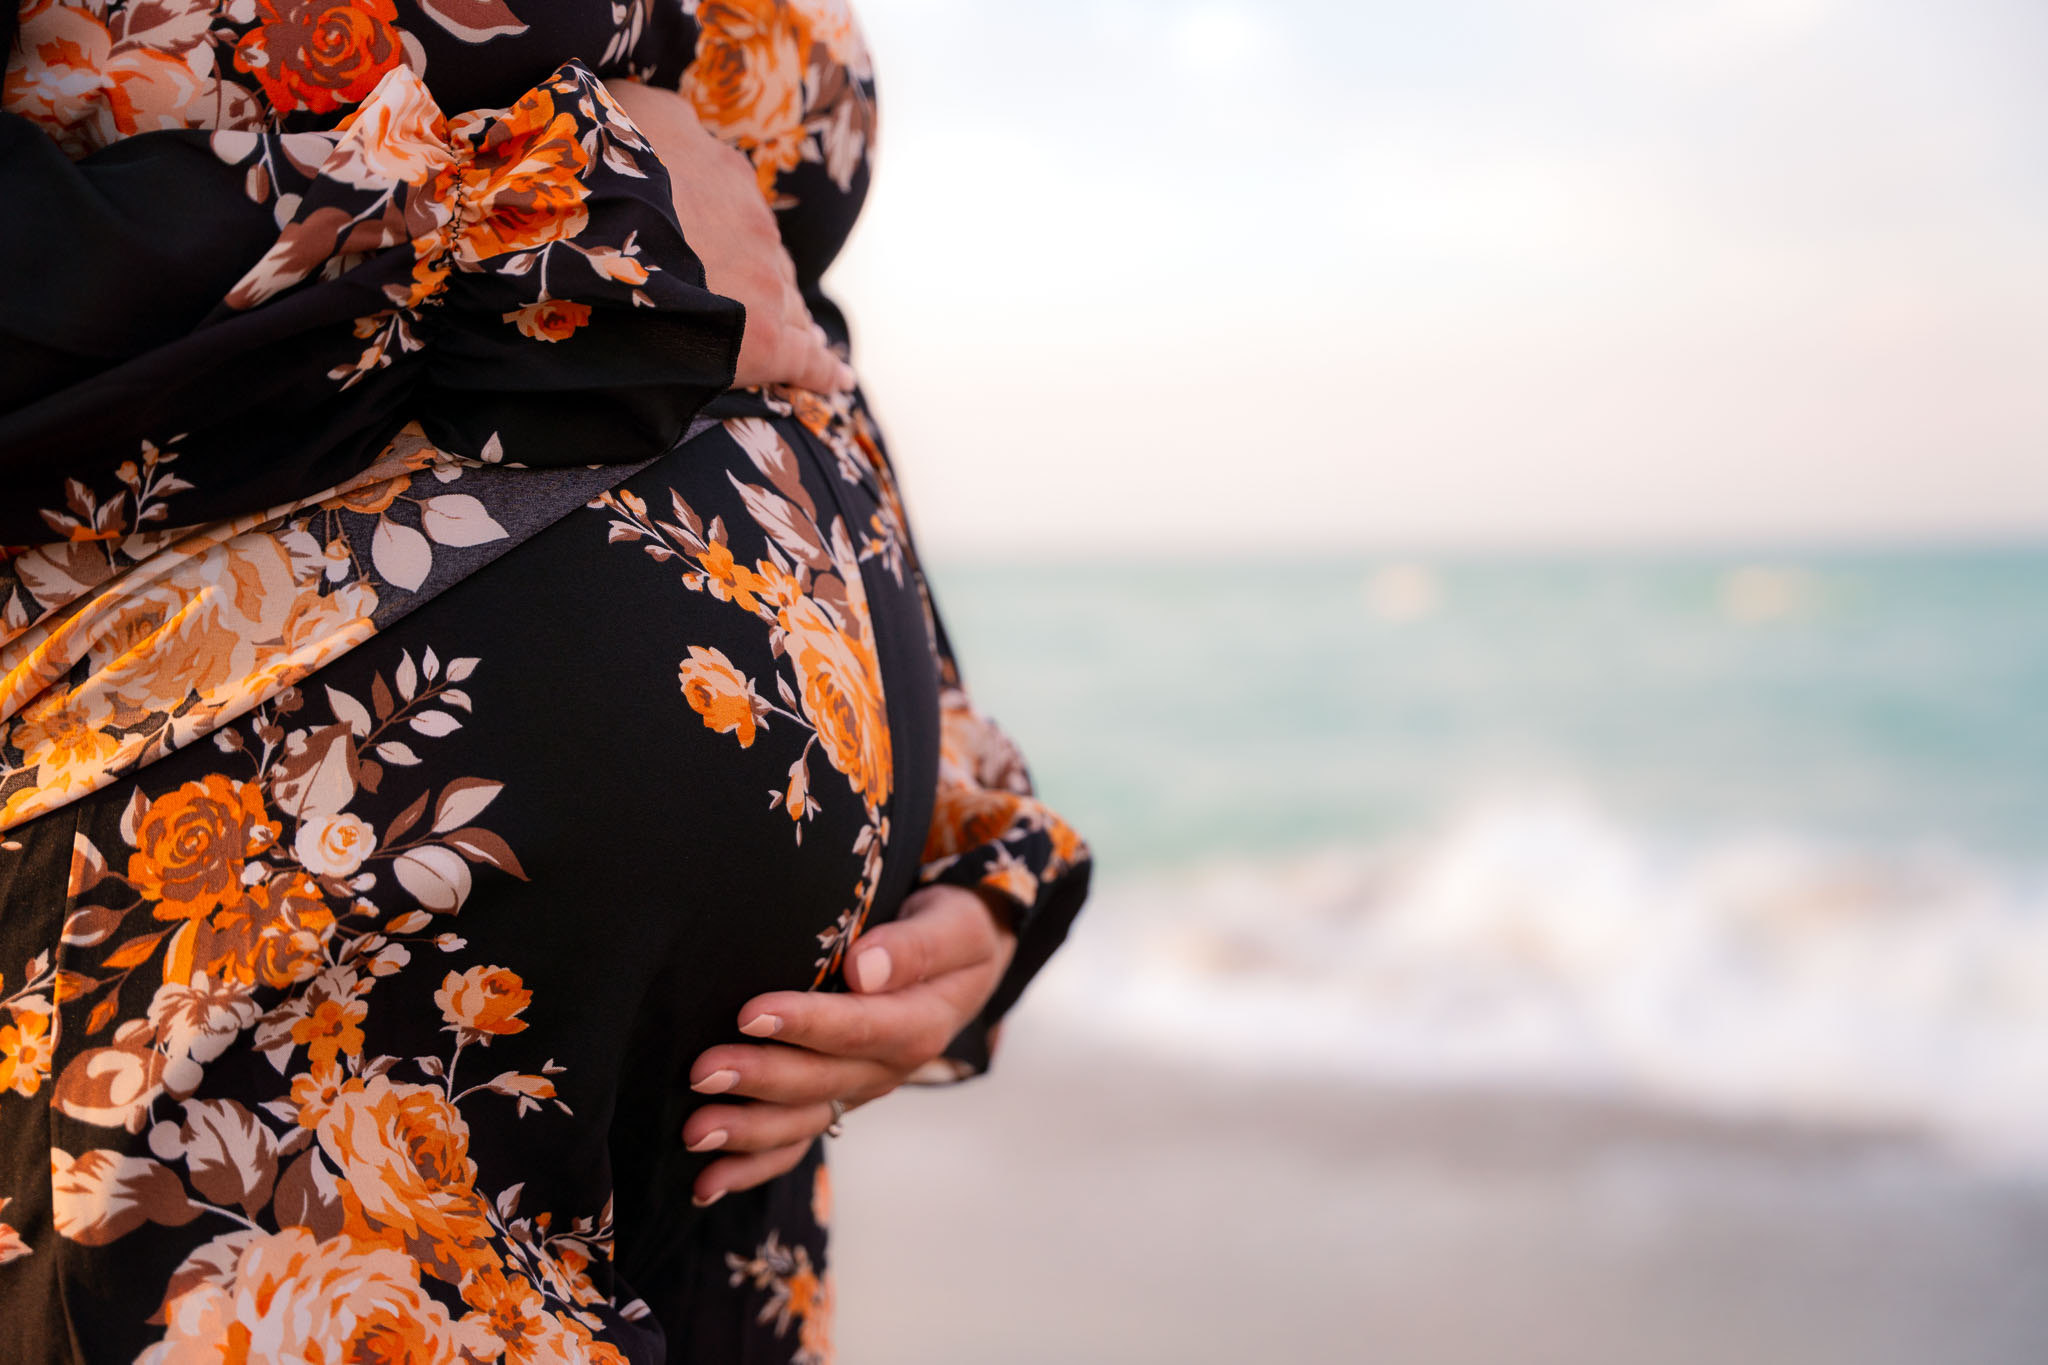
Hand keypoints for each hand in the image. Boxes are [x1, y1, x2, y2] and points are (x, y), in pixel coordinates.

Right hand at [603, 78, 853, 393]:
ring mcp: (764, 284)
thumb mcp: (632, 110)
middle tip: (743, 303)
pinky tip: (839, 381)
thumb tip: (676, 125)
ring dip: (788, 321)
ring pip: (788, 306)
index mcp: (723, 173)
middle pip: (767, 260)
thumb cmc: (600, 170)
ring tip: (793, 341)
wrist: (599, 230)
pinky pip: (805, 358)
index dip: (731, 232)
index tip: (721, 247)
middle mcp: (753, 226)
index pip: (740, 209)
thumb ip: (663, 118)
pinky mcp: (762, 341)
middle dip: (758, 281)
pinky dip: (824, 371)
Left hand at [682, 884, 1017, 1205]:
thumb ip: (915, 946)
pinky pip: (796, 1142)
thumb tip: (866, 969)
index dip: (805, 1024)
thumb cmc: (952, 933)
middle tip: (701, 1073)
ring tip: (693, 1133)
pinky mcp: (837, 1101)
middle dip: (759, 1080)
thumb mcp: (956, 926)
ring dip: (747, 1132)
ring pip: (803, 1120)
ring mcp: (860, 1091)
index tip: (750, 1013)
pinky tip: (706, 1186)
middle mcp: (889, 1069)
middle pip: (821, 1080)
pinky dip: (752, 1168)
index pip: (858, 1027)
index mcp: (920, 1025)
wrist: (963, 966)